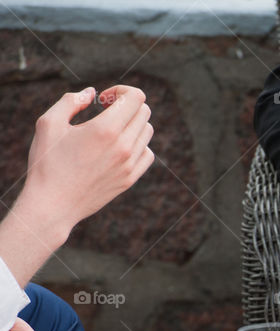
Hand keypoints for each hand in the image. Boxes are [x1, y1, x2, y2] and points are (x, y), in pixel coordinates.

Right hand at [20, 85, 154, 236]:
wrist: (53, 204)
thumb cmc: (47, 162)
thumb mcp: (49, 123)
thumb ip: (71, 101)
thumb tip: (92, 93)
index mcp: (106, 129)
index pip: (137, 97)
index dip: (121, 91)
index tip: (103, 100)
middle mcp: (124, 146)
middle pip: (144, 112)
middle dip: (126, 105)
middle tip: (104, 111)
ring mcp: (130, 165)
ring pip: (147, 132)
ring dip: (132, 123)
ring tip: (110, 129)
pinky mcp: (130, 179)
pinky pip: (147, 153)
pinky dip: (137, 144)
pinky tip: (118, 146)